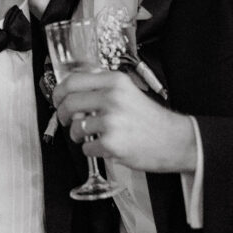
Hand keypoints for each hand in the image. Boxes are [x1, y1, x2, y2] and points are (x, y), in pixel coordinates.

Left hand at [53, 70, 196, 173]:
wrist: (174, 140)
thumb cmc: (150, 119)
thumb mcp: (129, 91)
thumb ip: (103, 87)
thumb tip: (73, 89)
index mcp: (115, 81)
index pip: (72, 81)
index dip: (59, 92)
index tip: (57, 99)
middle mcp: (112, 97)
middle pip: (69, 103)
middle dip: (63, 115)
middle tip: (67, 120)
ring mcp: (111, 120)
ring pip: (76, 128)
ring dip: (78, 135)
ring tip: (91, 136)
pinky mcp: (111, 143)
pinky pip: (86, 148)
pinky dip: (92, 150)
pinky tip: (105, 146)